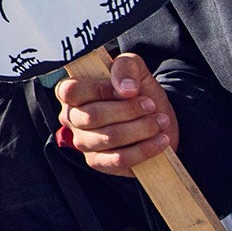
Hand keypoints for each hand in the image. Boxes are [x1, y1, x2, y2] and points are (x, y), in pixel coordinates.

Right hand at [53, 52, 178, 175]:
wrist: (155, 116)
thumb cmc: (136, 89)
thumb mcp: (134, 68)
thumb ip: (125, 67)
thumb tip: (126, 89)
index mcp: (72, 93)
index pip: (70, 92)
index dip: (99, 90)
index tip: (128, 90)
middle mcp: (71, 119)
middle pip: (92, 117)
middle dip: (128, 110)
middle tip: (151, 105)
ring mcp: (83, 143)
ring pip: (109, 138)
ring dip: (141, 129)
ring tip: (160, 121)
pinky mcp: (99, 163)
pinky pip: (119, 159)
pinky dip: (144, 149)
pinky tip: (161, 140)